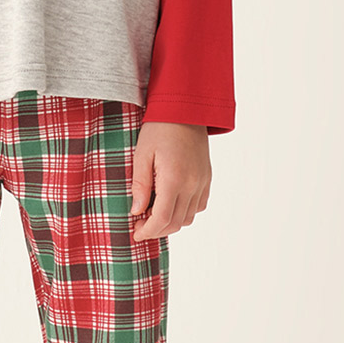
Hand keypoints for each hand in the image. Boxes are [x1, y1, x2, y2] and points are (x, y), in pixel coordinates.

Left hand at [130, 121, 210, 239]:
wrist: (185, 109)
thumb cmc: (159, 128)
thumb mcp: (142, 155)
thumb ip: (139, 185)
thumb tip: (137, 211)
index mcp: (174, 179)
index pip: (162, 218)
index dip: (148, 231)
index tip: (136, 233)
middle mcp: (192, 184)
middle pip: (176, 222)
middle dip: (156, 230)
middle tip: (140, 224)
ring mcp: (202, 182)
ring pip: (188, 217)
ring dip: (171, 222)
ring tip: (153, 212)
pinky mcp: (207, 178)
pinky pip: (199, 206)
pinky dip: (185, 211)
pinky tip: (170, 202)